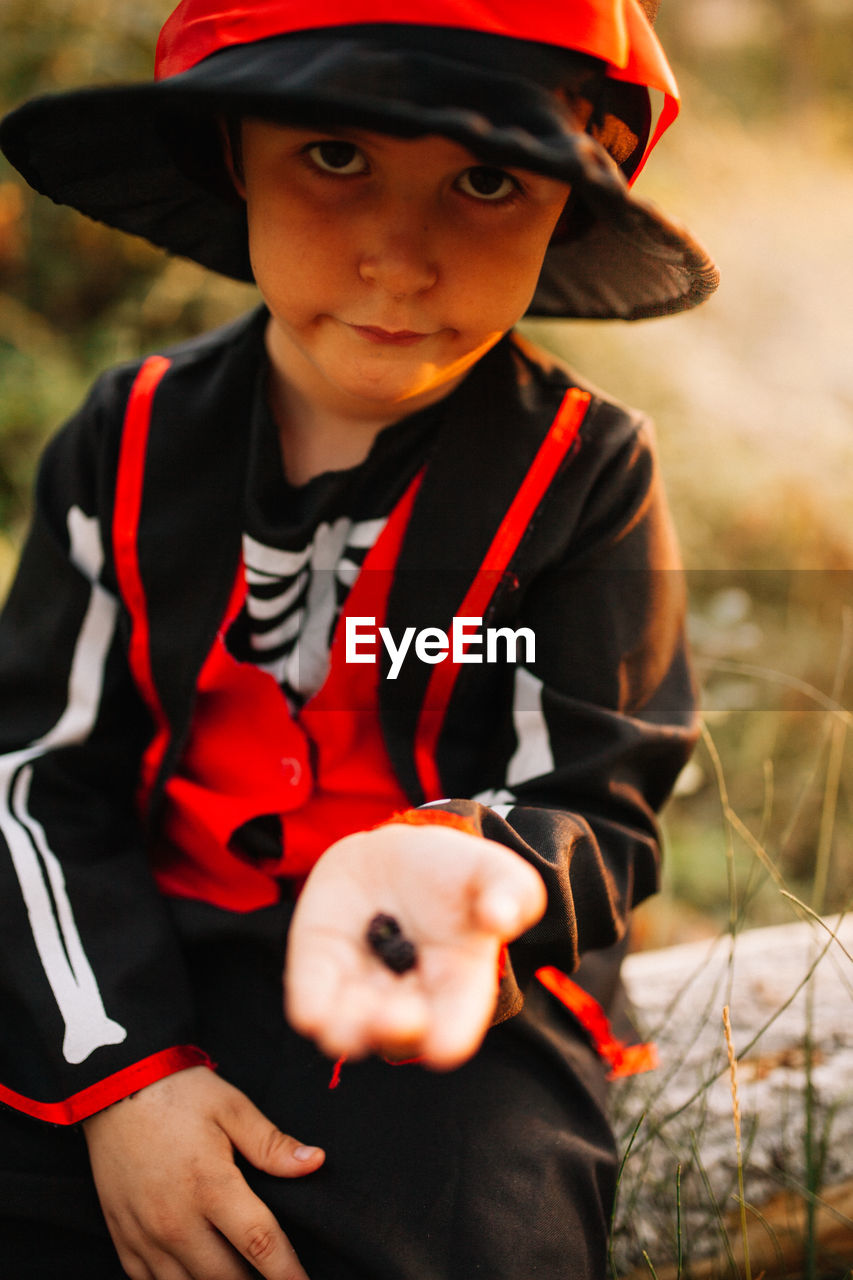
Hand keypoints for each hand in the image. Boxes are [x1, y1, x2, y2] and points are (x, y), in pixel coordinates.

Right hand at [83, 1065, 323, 1279]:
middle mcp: (176, 1220)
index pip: (260, 1244)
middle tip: (275, 1279)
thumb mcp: (232, 1107)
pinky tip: (197, 1277)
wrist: (114, 1087)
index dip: (287, 1273)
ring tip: (241, 1277)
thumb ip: (271, 1144)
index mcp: (211, 1186)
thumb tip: (315, 1163)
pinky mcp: (123, 1239)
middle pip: (226, 1278)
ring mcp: (145, 1235)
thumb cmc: (179, 1092)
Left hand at [284, 823, 545, 1069]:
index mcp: (458, 983)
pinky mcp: (318, 974)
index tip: (443, 1047)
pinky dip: (312, 1010)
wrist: (394, 854)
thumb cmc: (453, 872)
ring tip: (349, 1023)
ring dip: (349, 1031)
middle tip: (393, 1017)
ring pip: (350, 1032)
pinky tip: (315, 1012)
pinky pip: (309, 1003)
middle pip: (399, 1036)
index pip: (455, 1024)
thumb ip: (512, 890)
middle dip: (395, 1031)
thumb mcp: (491, 870)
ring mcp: (360, 990)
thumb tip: (501, 917)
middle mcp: (409, 1000)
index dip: (450, 1037)